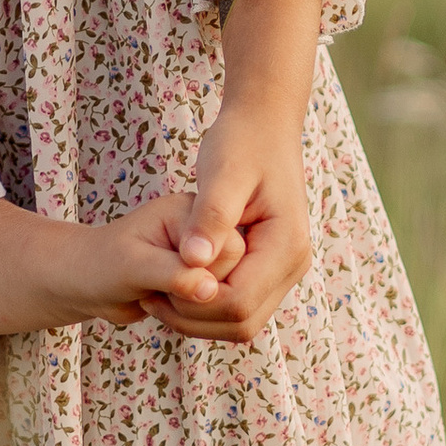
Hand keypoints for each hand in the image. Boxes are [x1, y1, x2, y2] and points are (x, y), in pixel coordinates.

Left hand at [87, 194, 242, 326]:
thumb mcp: (132, 263)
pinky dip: (198, 324)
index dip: (202, 281)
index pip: (232, 253)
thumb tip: (209, 290)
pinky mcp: (221, 286)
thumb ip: (173, 273)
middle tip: (158, 289)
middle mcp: (220, 235)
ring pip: (240, 311)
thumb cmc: (105, 259)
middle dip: (198, 304)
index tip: (160, 279)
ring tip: (161, 298)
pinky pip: (229, 321)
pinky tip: (169, 306)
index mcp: (202, 211)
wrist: (93, 275)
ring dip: (196, 318)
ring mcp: (223, 262)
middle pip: (242, 286)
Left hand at [150, 106, 312, 342]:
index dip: (194, 304)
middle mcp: (294, 264)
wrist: (264, 124)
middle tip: (151, 296)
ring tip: (159, 290)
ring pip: (242, 321)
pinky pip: (240, 304)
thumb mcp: (221, 174)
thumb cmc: (241, 142)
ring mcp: (286, 269)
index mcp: (287, 245)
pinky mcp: (271, 267)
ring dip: (199, 316)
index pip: (239, 302)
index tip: (155, 287)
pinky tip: (176, 282)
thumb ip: (210, 218)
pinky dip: (207, 304)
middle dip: (195, 317)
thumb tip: (194, 261)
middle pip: (242, 321)